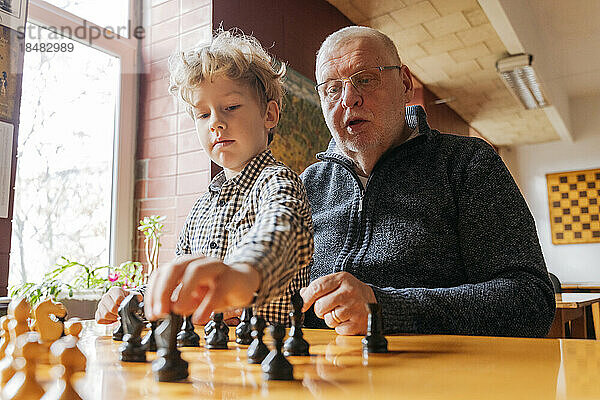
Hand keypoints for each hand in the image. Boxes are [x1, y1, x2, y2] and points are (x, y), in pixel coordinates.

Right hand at [95, 287, 141, 323]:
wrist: (122, 301)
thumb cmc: (128, 298)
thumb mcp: (134, 296)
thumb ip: (137, 298)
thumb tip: (139, 304)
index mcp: (115, 290)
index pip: (118, 299)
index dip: (123, 306)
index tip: (126, 308)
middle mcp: (106, 296)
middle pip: (111, 308)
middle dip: (118, 313)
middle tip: (122, 315)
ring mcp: (100, 304)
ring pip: (104, 315)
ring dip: (113, 318)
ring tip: (118, 317)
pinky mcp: (97, 312)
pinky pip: (99, 319)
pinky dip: (107, 322)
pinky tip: (112, 319)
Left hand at [144, 255, 259, 323]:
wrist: (243, 283)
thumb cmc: (216, 288)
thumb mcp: (193, 299)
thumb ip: (180, 304)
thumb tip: (166, 312)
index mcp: (184, 265)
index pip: (161, 273)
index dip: (153, 294)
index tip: (153, 314)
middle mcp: (197, 261)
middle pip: (175, 268)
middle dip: (163, 290)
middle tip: (161, 312)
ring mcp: (215, 266)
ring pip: (196, 271)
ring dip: (184, 292)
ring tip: (178, 311)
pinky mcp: (230, 276)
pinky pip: (218, 288)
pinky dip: (207, 304)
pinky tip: (200, 317)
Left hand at [300, 272, 375, 334]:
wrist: (374, 303)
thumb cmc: (352, 293)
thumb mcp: (337, 283)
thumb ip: (319, 287)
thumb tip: (302, 294)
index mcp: (342, 278)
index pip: (317, 287)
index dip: (306, 298)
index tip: (302, 306)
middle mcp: (349, 291)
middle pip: (320, 306)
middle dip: (321, 310)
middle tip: (330, 307)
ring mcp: (355, 307)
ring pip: (328, 319)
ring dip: (331, 319)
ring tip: (341, 312)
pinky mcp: (358, 322)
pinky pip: (338, 329)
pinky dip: (340, 327)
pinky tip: (348, 319)